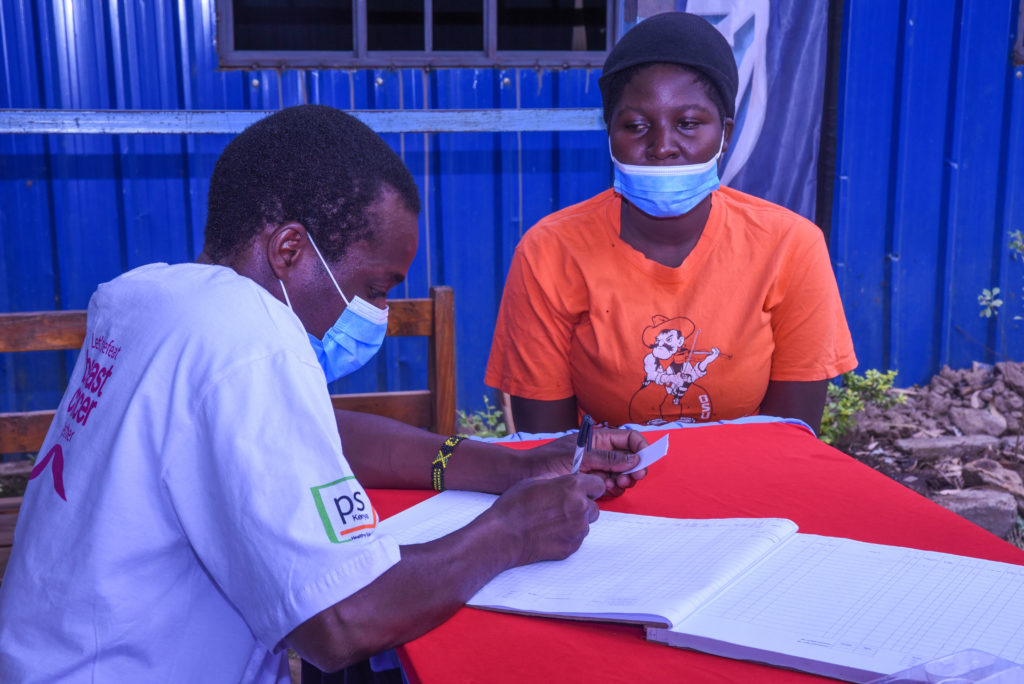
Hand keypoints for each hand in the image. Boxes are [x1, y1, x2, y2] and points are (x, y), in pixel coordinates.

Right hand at [484, 474, 604, 566]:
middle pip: (594, 507)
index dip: (590, 488)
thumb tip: (563, 483)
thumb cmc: (514, 507)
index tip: (584, 491)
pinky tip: (549, 534)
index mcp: (572, 487)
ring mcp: (577, 529)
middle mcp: (580, 507)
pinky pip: (576, 539)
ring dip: (575, 523)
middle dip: (582, 507)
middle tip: (564, 509)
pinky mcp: (572, 546)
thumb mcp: (534, 482)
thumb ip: (556, 482)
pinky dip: (567, 536)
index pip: (598, 485)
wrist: (504, 535)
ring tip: (552, 523)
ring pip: (585, 524)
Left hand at [528, 428, 648, 497]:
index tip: (645, 461)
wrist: (524, 476)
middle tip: (633, 479)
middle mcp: (599, 452)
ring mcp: (596, 468)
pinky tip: (609, 490)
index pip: (629, 438)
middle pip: (629, 458)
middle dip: (635, 468)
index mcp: (598, 439)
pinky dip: (614, 488)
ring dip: (625, 479)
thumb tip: (633, 459)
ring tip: (617, 484)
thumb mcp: (578, 457)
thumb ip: (606, 458)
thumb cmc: (546, 461)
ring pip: (622, 474)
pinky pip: (611, 486)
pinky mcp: (591, 483)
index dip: (641, 447)